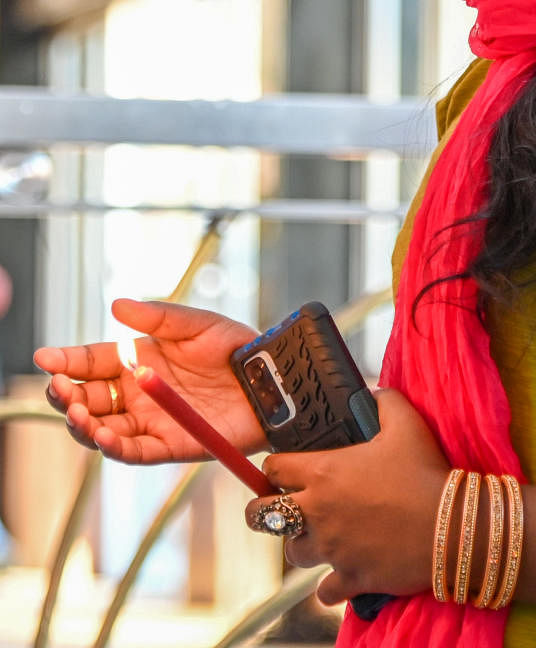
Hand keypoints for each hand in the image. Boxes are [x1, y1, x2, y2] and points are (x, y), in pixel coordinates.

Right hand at [34, 298, 266, 462]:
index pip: (92, 362)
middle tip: (59, 387)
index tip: (45, 358)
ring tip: (78, 412)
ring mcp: (152, 420)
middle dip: (67, 395)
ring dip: (84, 423)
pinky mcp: (170, 444)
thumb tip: (117, 304)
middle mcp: (138, 393)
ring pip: (103, 428)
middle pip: (89, 399)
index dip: (67, 361)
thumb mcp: (196, 323)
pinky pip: (135, 451)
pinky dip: (115, 446)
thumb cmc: (235, 346)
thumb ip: (158, 317)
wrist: (270, 378)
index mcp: (139, 360)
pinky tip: (103, 436)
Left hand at [245, 389, 447, 604]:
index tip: (282, 468)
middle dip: (264, 509)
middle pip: (262, 516)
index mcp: (324, 473)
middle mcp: (318, 512)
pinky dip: (330, 584)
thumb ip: (384, 400)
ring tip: (320, 536)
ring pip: (293, 553)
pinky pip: (325, 590)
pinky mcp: (350, 578)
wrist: (450, 526)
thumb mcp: (406, 423)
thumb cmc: (425, 472)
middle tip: (278, 506)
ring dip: (302, 543)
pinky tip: (342, 572)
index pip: (273, 468)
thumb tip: (374, 392)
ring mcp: (331, 549)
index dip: (274, 466)